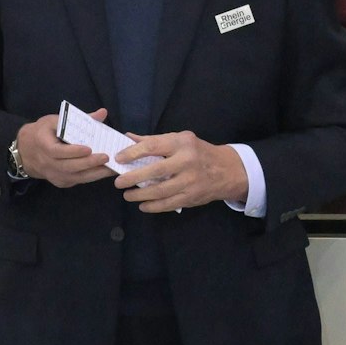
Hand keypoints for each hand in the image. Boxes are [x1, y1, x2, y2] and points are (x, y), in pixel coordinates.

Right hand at [16, 109, 116, 186]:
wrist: (26, 152)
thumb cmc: (43, 132)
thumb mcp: (56, 120)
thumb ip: (79, 118)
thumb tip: (102, 113)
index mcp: (43, 145)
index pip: (57, 152)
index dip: (73, 151)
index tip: (89, 148)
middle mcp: (47, 163)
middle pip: (69, 167)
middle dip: (89, 163)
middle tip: (106, 157)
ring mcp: (54, 175)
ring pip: (76, 177)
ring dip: (95, 173)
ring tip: (112, 167)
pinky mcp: (61, 182)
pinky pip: (78, 181)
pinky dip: (92, 177)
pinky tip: (105, 172)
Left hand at [114, 130, 247, 211]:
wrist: (227, 170)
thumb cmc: (198, 152)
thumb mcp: (180, 140)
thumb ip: (154, 141)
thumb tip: (128, 138)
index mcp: (182, 143)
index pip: (153, 146)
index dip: (133, 153)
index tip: (118, 158)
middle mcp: (187, 161)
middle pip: (155, 171)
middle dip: (133, 178)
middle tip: (118, 182)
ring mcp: (191, 181)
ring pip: (160, 191)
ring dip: (140, 195)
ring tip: (127, 195)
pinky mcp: (192, 197)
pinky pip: (168, 204)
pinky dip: (153, 207)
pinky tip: (142, 205)